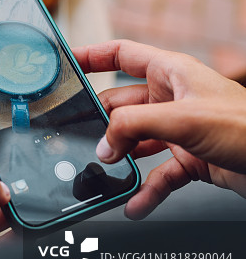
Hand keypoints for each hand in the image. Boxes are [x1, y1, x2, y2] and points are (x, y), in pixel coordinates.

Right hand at [72, 40, 245, 218]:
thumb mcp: (182, 119)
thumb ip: (134, 127)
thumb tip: (103, 143)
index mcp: (172, 73)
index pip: (123, 55)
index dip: (93, 55)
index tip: (67, 63)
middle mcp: (173, 98)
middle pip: (122, 105)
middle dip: (102, 123)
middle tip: (79, 137)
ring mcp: (181, 129)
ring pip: (137, 141)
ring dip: (121, 159)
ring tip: (103, 172)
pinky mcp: (191, 158)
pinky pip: (158, 173)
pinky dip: (145, 189)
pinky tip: (134, 203)